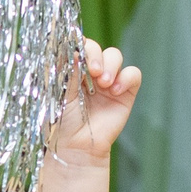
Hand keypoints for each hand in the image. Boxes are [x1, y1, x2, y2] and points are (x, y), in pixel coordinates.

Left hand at [49, 39, 141, 166]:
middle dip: (95, 54)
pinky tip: (115, 91)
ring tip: (104, 83)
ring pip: (115, 55)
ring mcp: (108, 81)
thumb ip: (66, 72)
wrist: (75, 147)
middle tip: (93, 70)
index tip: (76, 52)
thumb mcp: (58, 94)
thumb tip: (75, 50)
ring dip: (110, 64)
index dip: (78, 44)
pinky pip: (133, 74)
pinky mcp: (125, 92)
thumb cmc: (60, 123)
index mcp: (71, 68)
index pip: (77, 45)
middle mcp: (89, 72)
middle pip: (97, 47)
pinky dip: (126, 77)